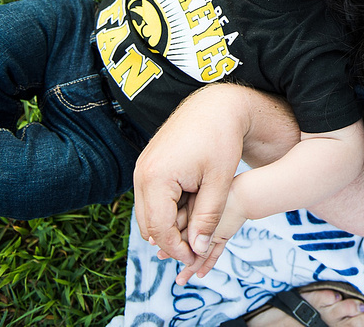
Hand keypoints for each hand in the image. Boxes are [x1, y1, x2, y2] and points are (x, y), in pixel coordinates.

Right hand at [132, 85, 251, 268]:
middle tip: (195, 251)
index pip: (159, 229)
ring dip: (167, 225)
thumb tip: (199, 249)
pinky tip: (188, 212)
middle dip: (170, 241)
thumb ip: (207, 217)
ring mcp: (141, 168)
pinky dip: (165, 209)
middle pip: (147, 225)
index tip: (196, 258)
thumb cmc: (221, 139)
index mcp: (156, 178)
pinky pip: (150, 198)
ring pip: (147, 213)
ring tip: (194, 233)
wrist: (216, 105)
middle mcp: (141, 173)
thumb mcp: (219, 182)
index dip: (177, 249)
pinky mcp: (147, 164)